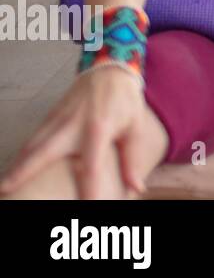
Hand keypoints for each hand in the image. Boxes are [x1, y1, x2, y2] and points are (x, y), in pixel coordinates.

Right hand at [0, 66, 153, 197]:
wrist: (110, 70)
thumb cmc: (125, 101)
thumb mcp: (135, 127)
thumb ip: (132, 159)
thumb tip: (136, 188)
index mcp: (99, 129)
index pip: (91, 167)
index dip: (88, 189)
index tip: (86, 206)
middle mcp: (73, 125)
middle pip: (44, 151)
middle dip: (24, 171)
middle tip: (7, 189)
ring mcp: (58, 119)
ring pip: (33, 145)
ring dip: (18, 164)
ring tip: (5, 185)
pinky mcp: (50, 116)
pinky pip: (34, 137)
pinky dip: (23, 152)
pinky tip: (15, 166)